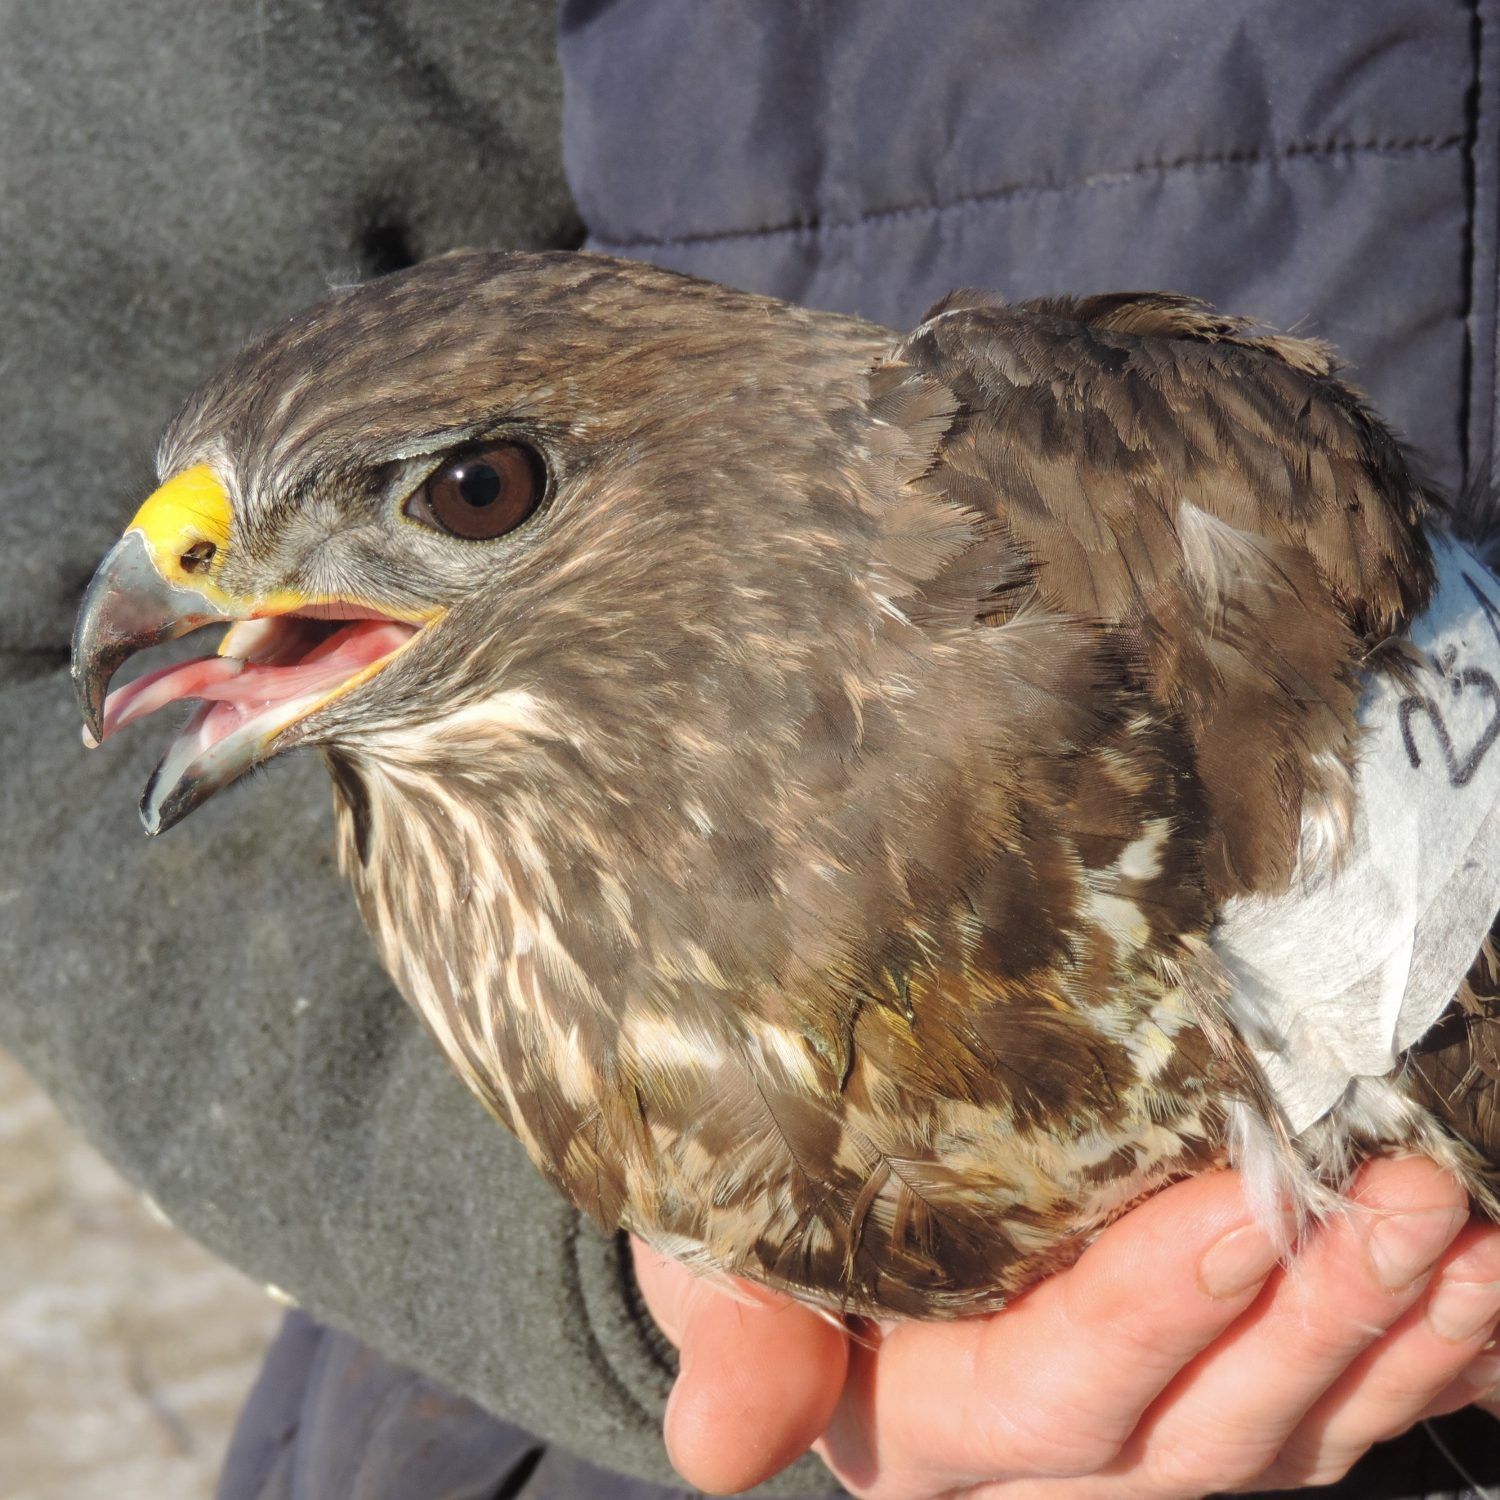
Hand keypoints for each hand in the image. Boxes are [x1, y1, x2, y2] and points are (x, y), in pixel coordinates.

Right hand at [632, 1158, 1499, 1496]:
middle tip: (1406, 1199)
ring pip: (1283, 1440)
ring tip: (1465, 1236)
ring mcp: (1131, 1472)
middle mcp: (1042, 1483)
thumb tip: (719, 1448)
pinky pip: (1315, 1429)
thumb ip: (738, 1344)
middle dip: (1313, 1318)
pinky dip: (1407, 1367)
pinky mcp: (1193, 1437)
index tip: (1238, 1212)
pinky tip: (1474, 1292)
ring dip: (1388, 1342)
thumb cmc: (760, 1244)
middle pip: (1201, 1431)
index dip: (1149, 1314)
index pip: (1055, 1394)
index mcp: (925, 1436)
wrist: (804, 1273)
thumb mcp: (720, 1272)